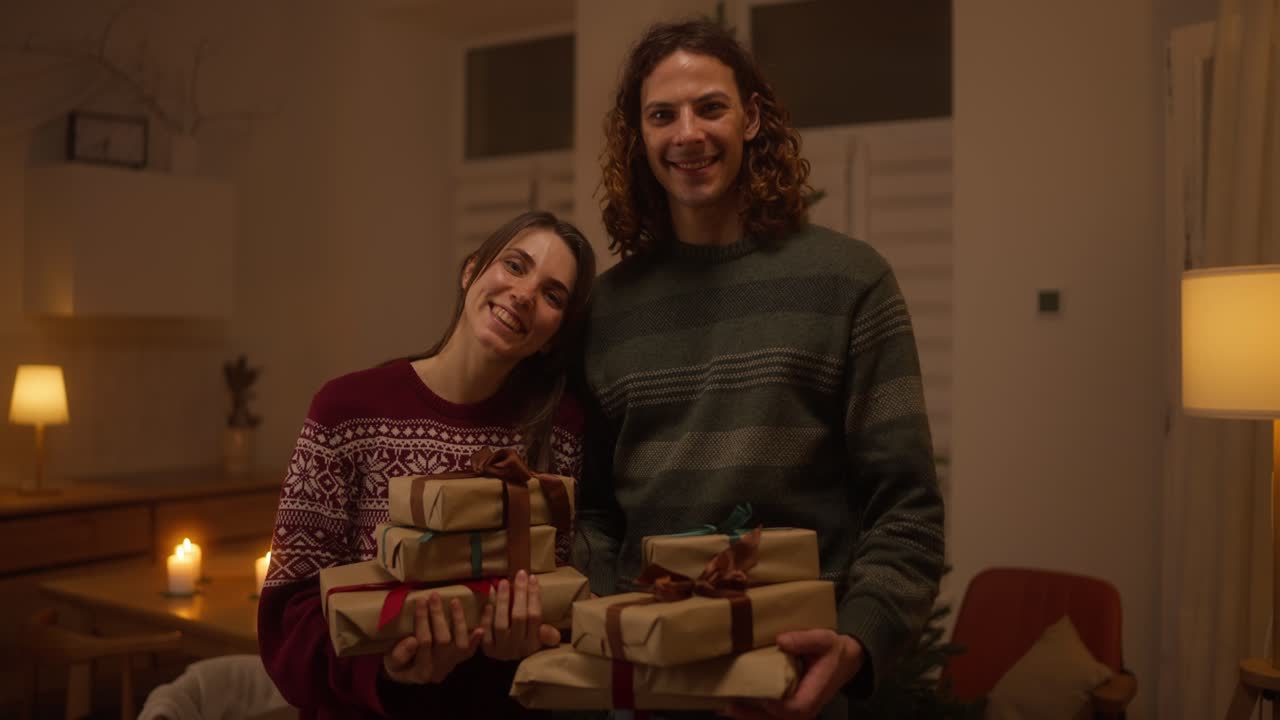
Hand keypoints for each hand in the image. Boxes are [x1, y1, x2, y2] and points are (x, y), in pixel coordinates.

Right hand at [383, 593, 482, 683]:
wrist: (407, 674)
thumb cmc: (397, 664)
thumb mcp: (391, 662)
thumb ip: (400, 654)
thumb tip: (412, 640)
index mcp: (420, 672)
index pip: (424, 643)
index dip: (422, 621)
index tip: (420, 601)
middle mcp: (439, 670)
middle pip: (443, 641)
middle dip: (437, 616)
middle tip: (433, 596)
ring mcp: (451, 665)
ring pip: (460, 644)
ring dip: (458, 621)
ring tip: (454, 601)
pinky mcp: (458, 660)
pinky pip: (470, 651)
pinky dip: (476, 640)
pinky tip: (481, 627)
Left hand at [480, 570, 560, 660]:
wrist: (505, 673)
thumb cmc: (525, 648)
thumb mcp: (541, 645)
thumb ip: (548, 637)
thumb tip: (549, 629)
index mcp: (533, 643)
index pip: (535, 616)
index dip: (534, 596)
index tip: (532, 578)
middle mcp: (517, 647)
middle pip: (519, 616)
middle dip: (520, 593)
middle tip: (519, 574)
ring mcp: (500, 649)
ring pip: (501, 622)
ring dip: (502, 601)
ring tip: (503, 582)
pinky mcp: (486, 649)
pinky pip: (486, 630)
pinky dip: (487, 615)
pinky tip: (489, 599)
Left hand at [720, 630, 863, 719]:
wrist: (845, 660)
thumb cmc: (833, 650)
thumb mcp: (824, 639)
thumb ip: (804, 640)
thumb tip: (781, 641)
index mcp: (815, 694)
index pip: (794, 708)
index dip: (774, 706)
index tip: (756, 697)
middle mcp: (806, 709)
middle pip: (778, 719)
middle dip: (752, 716)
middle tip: (727, 707)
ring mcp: (799, 711)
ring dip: (749, 716)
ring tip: (724, 708)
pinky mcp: (792, 709)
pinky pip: (771, 715)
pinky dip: (753, 713)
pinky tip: (735, 707)